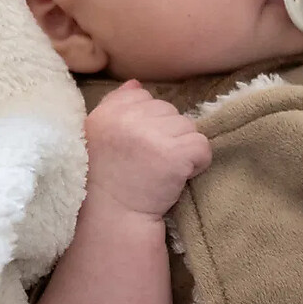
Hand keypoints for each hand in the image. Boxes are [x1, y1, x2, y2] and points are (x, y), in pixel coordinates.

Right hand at [81, 81, 211, 220]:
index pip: (144, 97)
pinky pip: (202, 146)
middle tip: (149, 163)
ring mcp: (152, 135)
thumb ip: (117, 106)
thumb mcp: (100, 135)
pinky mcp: (175, 154)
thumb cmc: (108, 180)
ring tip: (161, 171)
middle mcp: (128, 119)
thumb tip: (137, 84)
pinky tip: (177, 176)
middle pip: (169, 111)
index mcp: (107, 112)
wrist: (113, 219)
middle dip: (167, 135)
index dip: (148, 123)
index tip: (137, 147)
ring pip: (188, 127)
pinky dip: (197, 163)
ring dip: (182, 149)